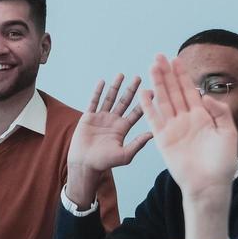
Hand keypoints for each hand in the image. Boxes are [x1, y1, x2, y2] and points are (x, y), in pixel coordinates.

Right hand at [65, 74, 152, 204]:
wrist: (84, 164)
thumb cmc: (104, 162)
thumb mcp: (125, 154)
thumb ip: (138, 143)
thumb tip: (153, 133)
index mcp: (123, 128)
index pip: (135, 112)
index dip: (143, 102)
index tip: (152, 91)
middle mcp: (113, 120)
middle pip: (124, 101)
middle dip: (131, 89)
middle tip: (139, 77)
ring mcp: (101, 117)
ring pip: (109, 98)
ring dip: (115, 87)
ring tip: (121, 74)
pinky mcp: (88, 116)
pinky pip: (94, 101)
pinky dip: (97, 91)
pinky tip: (102, 81)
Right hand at [141, 54, 237, 201]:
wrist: (210, 185)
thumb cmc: (222, 163)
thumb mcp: (228, 133)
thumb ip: (220, 112)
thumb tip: (205, 95)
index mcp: (202, 117)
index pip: (189, 91)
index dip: (182, 75)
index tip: (176, 59)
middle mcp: (186, 120)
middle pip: (174, 91)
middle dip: (166, 73)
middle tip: (159, 56)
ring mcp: (174, 129)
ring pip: (163, 101)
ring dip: (157, 84)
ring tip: (151, 67)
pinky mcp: (163, 140)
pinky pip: (154, 120)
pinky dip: (148, 107)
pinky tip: (145, 93)